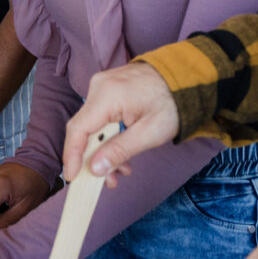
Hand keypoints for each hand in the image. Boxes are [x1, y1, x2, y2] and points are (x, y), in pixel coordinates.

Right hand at [63, 62, 178, 183]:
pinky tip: (123, 152)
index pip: (78, 129)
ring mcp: (102, 86)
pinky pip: (100, 117)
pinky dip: (108, 136)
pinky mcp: (107, 89)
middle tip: (108, 181)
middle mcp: (99, 86)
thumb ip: (120, 151)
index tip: (71, 177)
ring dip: (103, 149)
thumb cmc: (172, 103)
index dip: (71, 155)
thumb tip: (94, 169)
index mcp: (107, 95)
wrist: (186, 77)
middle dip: (93, 158)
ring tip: (122, 170)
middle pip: (84, 129)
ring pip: (92, 125)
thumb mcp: (150, 133)